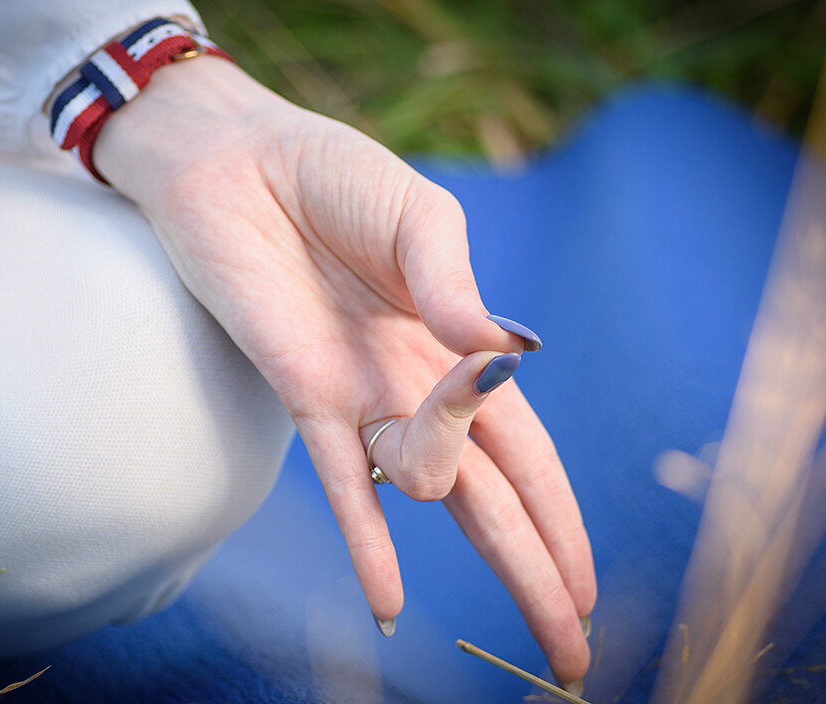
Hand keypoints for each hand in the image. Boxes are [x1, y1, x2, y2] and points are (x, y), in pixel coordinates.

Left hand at [93, 56, 594, 681]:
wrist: (237, 163)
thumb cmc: (333, 177)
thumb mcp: (420, 217)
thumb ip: (457, 286)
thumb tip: (507, 357)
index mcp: (458, 350)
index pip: (527, 453)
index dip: (561, 520)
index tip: (588, 588)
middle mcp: (416, 390)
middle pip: (492, 500)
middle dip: (535, 573)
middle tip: (570, 654)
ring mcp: (362, 399)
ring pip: (434, 490)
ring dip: (476, 524)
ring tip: (491, 511)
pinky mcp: (305, 394)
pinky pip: (344, 483)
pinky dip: (370, 543)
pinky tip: (388, 606)